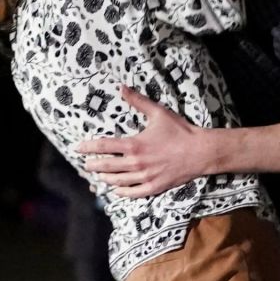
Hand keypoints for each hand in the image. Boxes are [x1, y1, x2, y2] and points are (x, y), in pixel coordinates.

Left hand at [76, 85, 208, 198]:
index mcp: (135, 144)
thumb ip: (138, 101)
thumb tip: (122, 87)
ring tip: (98, 176)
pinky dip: (121, 192)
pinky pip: (132, 193)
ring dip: (104, 178)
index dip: (88, 147)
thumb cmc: (181, 131)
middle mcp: (136, 163)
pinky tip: (116, 190)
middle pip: (106, 166)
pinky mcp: (154, 186)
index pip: (103, 147)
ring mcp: (145, 176)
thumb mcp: (159, 113)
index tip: (78, 148)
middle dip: (93, 165)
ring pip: (116, 181)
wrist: (201, 151)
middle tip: (86, 164)